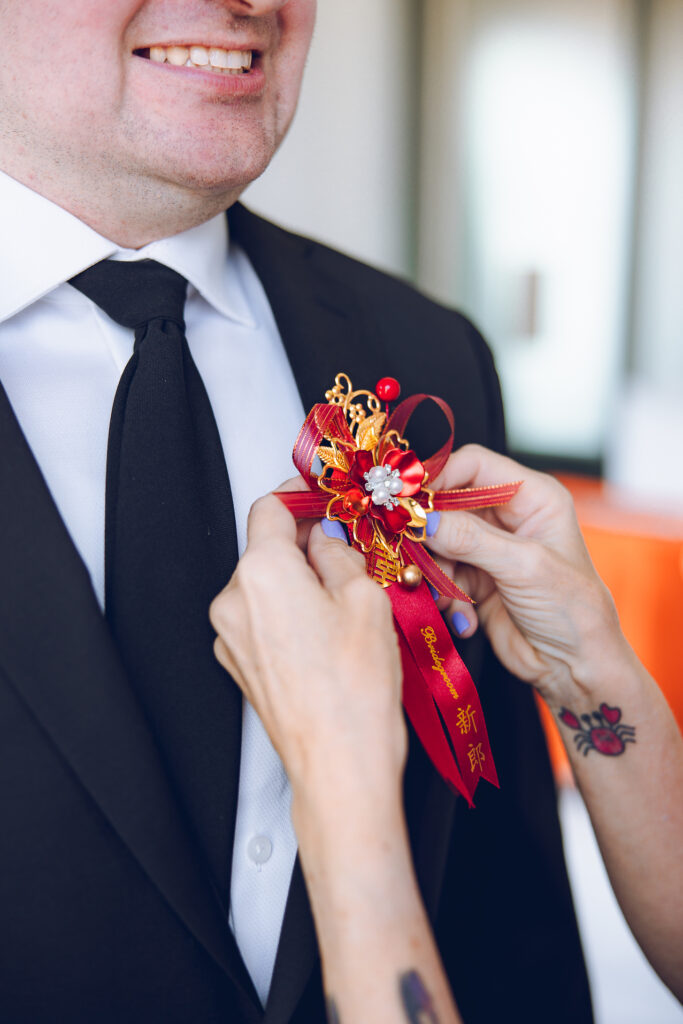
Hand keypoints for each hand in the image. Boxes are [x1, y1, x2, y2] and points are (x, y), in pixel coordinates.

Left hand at [209, 491, 405, 808]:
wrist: (339, 766)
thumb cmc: (354, 691)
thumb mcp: (365, 599)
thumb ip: (338, 554)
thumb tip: (326, 538)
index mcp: (261, 573)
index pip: (269, 507)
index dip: (300, 496)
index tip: (325, 498)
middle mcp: (234, 601)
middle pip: (266, 549)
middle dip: (307, 545)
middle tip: (352, 552)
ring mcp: (230, 637)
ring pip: (266, 586)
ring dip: (301, 582)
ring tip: (347, 603)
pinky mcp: (238, 665)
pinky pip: (262, 620)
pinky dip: (290, 613)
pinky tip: (328, 634)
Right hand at [426, 445, 625, 706]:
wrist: (576, 668)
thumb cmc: (573, 610)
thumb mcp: (524, 567)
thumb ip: (471, 539)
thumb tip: (422, 518)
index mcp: (532, 496)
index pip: (474, 466)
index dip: (439, 478)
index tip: (409, 501)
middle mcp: (508, 517)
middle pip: (448, 505)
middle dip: (431, 533)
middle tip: (413, 553)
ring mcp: (489, 549)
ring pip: (438, 543)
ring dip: (437, 573)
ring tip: (449, 599)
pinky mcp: (475, 580)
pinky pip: (440, 576)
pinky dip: (446, 597)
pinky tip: (466, 620)